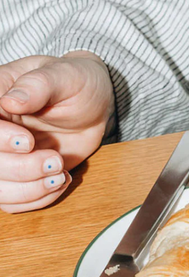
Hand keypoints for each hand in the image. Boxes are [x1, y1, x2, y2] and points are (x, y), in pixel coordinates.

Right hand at [0, 52, 113, 212]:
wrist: (92, 105)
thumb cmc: (76, 82)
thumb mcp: (64, 75)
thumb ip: (38, 86)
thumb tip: (12, 101)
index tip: (28, 142)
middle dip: (21, 169)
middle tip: (55, 160)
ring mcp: (4, 155)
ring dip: (30, 189)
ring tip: (60, 174)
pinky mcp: (19, 175)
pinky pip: (14, 201)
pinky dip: (38, 198)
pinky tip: (61, 181)